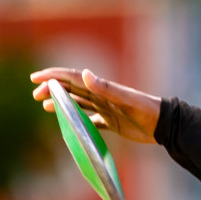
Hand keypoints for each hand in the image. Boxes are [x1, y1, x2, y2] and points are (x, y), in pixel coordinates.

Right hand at [30, 67, 161, 143]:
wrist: (165, 125)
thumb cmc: (148, 111)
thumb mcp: (126, 100)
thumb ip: (106, 88)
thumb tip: (83, 74)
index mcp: (103, 89)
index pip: (72, 79)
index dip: (53, 76)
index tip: (36, 78)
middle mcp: (102, 97)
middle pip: (71, 90)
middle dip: (52, 90)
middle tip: (35, 94)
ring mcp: (107, 109)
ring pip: (78, 104)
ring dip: (61, 103)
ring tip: (44, 105)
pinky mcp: (112, 123)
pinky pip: (90, 120)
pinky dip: (78, 121)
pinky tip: (69, 125)